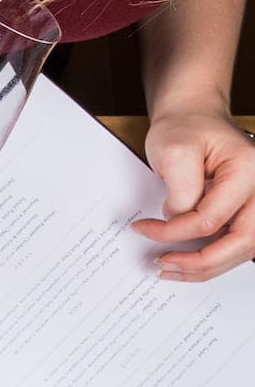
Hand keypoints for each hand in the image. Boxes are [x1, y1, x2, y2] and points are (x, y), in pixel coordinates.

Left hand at [134, 107, 254, 279]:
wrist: (194, 117)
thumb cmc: (185, 128)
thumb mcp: (174, 153)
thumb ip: (180, 192)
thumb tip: (177, 223)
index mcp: (247, 170)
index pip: (212, 219)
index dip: (173, 232)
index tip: (142, 229)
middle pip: (242, 242)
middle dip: (200, 263)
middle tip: (163, 266)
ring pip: (243, 249)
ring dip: (207, 266)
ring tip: (171, 269)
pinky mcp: (246, 210)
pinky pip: (235, 243)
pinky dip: (212, 257)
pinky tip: (186, 261)